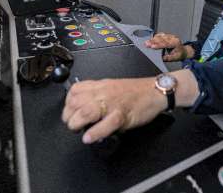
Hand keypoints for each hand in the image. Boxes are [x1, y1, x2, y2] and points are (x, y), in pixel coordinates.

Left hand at [61, 70, 199, 143]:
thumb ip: (97, 95)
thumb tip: (83, 108)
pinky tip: (90, 137)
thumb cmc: (136, 92)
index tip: (69, 113)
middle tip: (73, 125)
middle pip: (76, 102)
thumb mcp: (112, 87)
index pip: (75, 91)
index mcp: (100, 85)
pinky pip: (106, 123)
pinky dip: (96, 132)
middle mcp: (104, 92)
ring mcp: (113, 103)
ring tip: (78, 130)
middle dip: (69, 117)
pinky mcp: (123, 114)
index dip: (67, 104)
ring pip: (87, 111)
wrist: (155, 91)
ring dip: (77, 123)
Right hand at [144, 32, 193, 61]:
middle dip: (153, 41)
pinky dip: (155, 37)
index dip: (158, 45)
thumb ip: (168, 58)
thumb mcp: (174, 58)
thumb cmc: (179, 54)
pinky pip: (160, 35)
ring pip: (160, 36)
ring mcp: (170, 36)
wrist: (184, 51)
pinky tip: (151, 39)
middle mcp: (173, 38)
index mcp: (176, 43)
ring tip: (146, 42)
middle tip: (146, 44)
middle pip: (161, 39)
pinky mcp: (168, 35)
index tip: (152, 46)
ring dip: (153, 39)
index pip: (165, 43)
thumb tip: (160, 58)